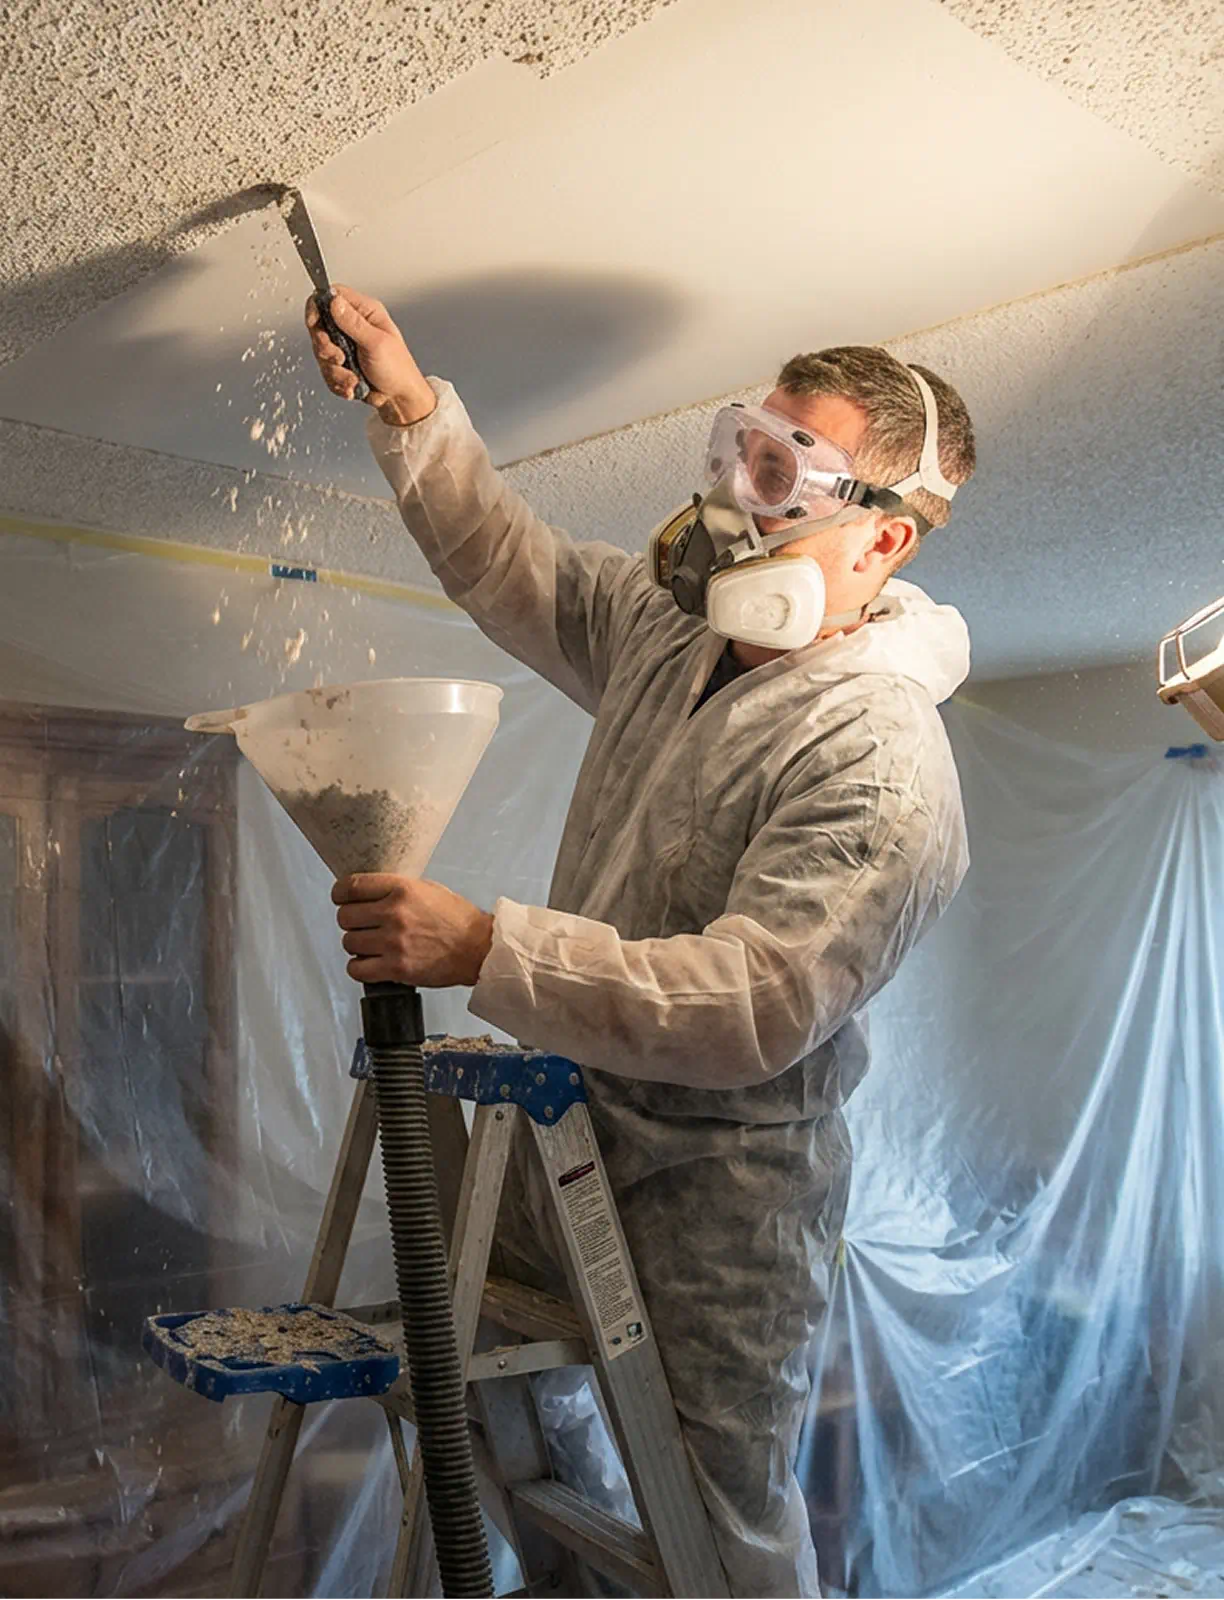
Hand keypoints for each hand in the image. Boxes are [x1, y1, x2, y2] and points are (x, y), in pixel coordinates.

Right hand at [305, 285, 437, 425]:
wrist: (399, 399)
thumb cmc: (398, 370)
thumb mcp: (376, 343)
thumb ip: (353, 323)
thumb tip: (334, 302)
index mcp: (365, 312)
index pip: (332, 296)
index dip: (318, 307)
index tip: (314, 323)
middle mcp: (354, 326)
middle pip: (320, 326)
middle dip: (326, 347)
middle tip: (340, 358)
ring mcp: (346, 345)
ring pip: (321, 352)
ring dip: (334, 370)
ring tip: (353, 378)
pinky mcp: (342, 363)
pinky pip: (326, 370)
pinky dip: (337, 382)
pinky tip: (353, 385)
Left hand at [334, 874, 493, 987]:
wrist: (479, 949)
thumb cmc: (458, 920)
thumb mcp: (428, 889)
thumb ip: (396, 890)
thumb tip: (368, 893)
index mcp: (401, 889)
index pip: (351, 887)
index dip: (340, 893)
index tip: (340, 898)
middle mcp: (394, 914)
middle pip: (345, 916)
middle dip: (350, 921)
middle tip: (362, 925)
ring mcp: (394, 942)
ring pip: (349, 943)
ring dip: (356, 945)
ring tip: (371, 945)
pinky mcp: (396, 969)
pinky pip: (357, 969)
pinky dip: (359, 968)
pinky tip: (371, 963)